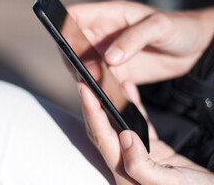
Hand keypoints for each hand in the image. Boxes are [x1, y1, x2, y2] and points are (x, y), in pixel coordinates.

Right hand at [66, 0, 213, 83]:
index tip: (62, 41)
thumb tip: (108, 58)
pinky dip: (99, 87)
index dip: (63, 25)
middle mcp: (103, 34)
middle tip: (84, 71)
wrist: (196, 49)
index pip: (75, 15)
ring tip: (97, 84)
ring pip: (83, 64)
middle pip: (72, 44)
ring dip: (84, 74)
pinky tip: (107, 93)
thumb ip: (134, 39)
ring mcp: (108, 54)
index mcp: (109, 15)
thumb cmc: (180, 28)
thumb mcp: (160, 26)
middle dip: (71, 57)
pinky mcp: (116, 72)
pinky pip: (99, 80)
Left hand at [78, 81, 213, 184]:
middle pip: (103, 130)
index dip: (92, 111)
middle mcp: (126, 164)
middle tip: (86, 80)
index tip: (85, 89)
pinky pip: (139, 124)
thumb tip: (125, 137)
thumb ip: (141, 165)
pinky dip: (134, 107)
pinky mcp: (152, 151)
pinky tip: (129, 92)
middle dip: (94, 104)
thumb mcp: (169, 184)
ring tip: (103, 81)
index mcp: (124, 174)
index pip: (102, 137)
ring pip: (118, 124)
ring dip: (111, 103)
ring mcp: (139, 156)